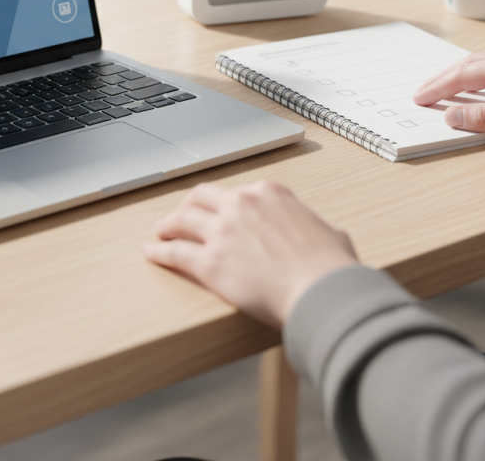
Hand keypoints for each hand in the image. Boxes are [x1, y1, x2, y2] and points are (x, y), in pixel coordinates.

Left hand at [144, 181, 357, 327]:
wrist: (324, 292)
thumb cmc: (332, 268)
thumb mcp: (328, 231)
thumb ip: (310, 226)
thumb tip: (317, 233)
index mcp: (268, 193)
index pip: (235, 192)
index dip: (222, 203)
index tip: (217, 210)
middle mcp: (241, 204)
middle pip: (201, 198)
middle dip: (188, 206)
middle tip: (181, 216)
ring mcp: (223, 231)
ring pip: (182, 220)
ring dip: (168, 224)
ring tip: (161, 231)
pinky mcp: (210, 262)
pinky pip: (176, 252)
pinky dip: (160, 252)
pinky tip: (152, 253)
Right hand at [413, 47, 484, 146]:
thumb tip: (452, 114)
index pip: (463, 75)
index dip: (438, 88)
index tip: (419, 98)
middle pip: (469, 63)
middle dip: (443, 77)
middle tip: (422, 91)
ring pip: (483, 63)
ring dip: (459, 74)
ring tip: (442, 86)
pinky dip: (478, 74)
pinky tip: (478, 83)